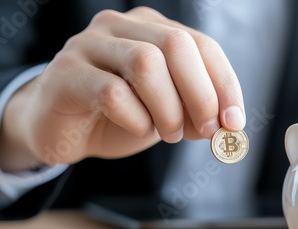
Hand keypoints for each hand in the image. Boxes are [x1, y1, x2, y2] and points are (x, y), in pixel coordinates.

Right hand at [0, 7, 244, 171]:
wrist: (63, 130)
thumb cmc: (119, 116)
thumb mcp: (167, 113)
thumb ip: (195, 112)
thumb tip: (227, 124)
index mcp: (153, 29)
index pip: (202, 45)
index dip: (224, 84)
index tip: (235, 122)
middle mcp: (123, 27)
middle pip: (177, 45)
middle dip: (201, 94)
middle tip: (206, 131)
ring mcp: (91, 45)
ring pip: (146, 62)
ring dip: (169, 108)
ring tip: (170, 134)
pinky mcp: (67, 73)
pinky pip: (112, 92)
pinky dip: (136, 118)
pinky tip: (139, 129)